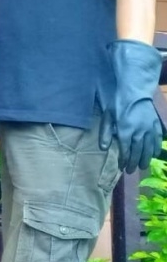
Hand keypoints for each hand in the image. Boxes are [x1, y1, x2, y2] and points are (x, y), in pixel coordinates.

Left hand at [99, 39, 164, 173]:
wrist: (134, 90)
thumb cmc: (117, 103)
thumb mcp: (107, 116)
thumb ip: (105, 132)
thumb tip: (103, 148)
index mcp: (125, 130)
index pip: (125, 150)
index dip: (124, 160)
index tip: (122, 167)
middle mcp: (138, 131)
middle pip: (137, 151)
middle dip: (134, 163)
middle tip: (132, 171)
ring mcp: (149, 128)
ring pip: (148, 147)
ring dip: (145, 158)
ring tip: (142, 166)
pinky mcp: (155, 124)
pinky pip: (157, 139)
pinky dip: (155, 148)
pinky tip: (154, 154)